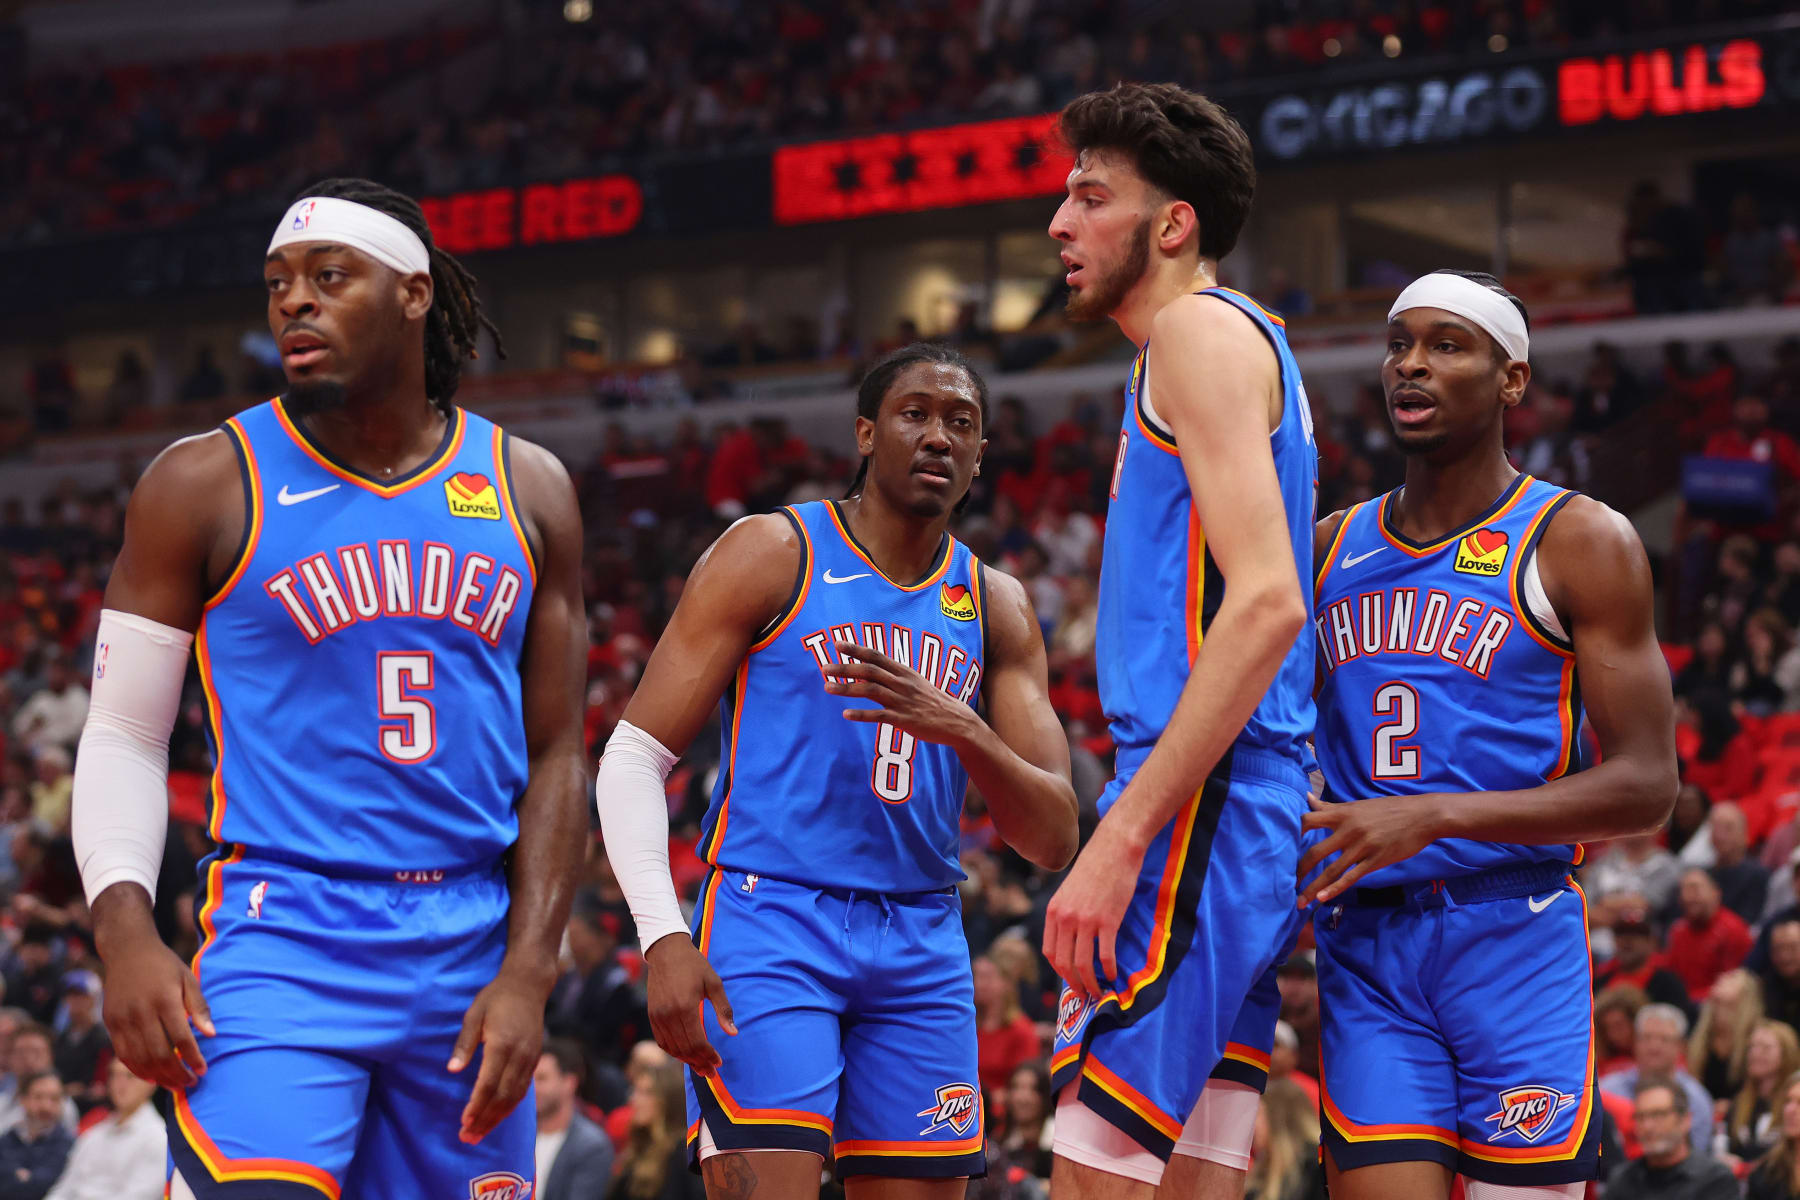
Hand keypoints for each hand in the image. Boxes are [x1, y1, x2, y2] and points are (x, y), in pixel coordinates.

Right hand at [98, 936, 212, 1090]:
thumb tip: (211, 1034)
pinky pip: (123, 1053)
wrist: (127, 950)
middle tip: (190, 1083)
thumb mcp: (188, 978)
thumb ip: (199, 1006)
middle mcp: (141, 1012)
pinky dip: (137, 1069)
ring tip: (174, 1085)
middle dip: (176, 1073)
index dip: (192, 1058)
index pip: (180, 1038)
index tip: (203, 1071)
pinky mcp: (110, 1023)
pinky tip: (152, 1076)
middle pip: (159, 1053)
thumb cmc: (164, 965)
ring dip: (158, 1076)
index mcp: (164, 1000)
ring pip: (140, 1058)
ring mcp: (123, 1019)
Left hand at [449, 967, 548, 1143]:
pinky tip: (498, 1115)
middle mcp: (520, 1055)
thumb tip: (452, 1070)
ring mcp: (531, 1058)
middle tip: (467, 1137)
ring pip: (515, 1097)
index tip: (463, 1123)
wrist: (529, 985)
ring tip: (480, 1133)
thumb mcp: (474, 1014)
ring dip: (497, 1118)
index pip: (488, 1084)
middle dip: (485, 1120)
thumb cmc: (496, 997)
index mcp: (502, 1044)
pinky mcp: (535, 1059)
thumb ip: (464, 1043)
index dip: (476, 1106)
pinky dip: (510, 1106)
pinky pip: (523, 1089)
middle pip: (503, 1097)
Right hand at [644, 933, 735, 1073]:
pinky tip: (684, 1055)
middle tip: (711, 1071)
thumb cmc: (694, 965)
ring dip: (687, 1061)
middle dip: (700, 1063)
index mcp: (686, 1007)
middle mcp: (669, 1015)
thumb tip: (733, 1033)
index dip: (709, 1055)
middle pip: (685, 1049)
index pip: (698, 1042)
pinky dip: (673, 1051)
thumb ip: (723, 1009)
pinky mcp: (652, 1015)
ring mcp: (658, 1016)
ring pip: (672, 1048)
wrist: (666, 951)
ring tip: (700, 1067)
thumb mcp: (714, 983)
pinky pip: (662, 1041)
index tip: (719, 1062)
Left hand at [825, 641, 978, 745]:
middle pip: (869, 670)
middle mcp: (901, 683)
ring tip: (827, 688)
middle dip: (845, 668)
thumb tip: (869, 670)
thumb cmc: (932, 701)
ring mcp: (902, 701)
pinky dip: (861, 714)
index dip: (856, 649)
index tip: (837, 644)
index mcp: (904, 671)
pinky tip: (846, 714)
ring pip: (870, 690)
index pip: (876, 655)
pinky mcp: (904, 719)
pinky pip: (879, 715)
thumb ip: (892, 676)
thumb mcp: (914, 682)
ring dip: (847, 688)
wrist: (956, 721)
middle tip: (824, 668)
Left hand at [1043, 823, 1142, 999]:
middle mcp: (1065, 918)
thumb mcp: (1070, 890)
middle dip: (1074, 983)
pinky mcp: (1107, 920)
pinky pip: (1105, 955)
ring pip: (1083, 963)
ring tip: (1099, 992)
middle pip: (1064, 963)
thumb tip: (1071, 938)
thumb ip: (1067, 913)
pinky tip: (1113, 975)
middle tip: (1084, 994)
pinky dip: (1108, 970)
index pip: (1049, 952)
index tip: (1070, 979)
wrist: (1114, 848)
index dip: (1059, 970)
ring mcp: (1086, 920)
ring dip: (1090, 983)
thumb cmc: (1095, 867)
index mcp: (1053, 911)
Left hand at [1295, 793, 1444, 906]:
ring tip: (1299, 902)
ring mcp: (1362, 846)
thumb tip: (1306, 797)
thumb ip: (1330, 806)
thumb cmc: (1389, 809)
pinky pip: (1351, 877)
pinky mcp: (1375, 860)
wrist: (1423, 816)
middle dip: (1298, 871)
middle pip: (1315, 852)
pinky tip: (1323, 899)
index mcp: (1342, 814)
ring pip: (1331, 870)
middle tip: (1285, 884)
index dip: (1291, 834)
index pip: (1308, 821)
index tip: (1279, 848)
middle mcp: (1348, 830)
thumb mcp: (1357, 805)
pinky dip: (1335, 889)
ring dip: (1313, 888)